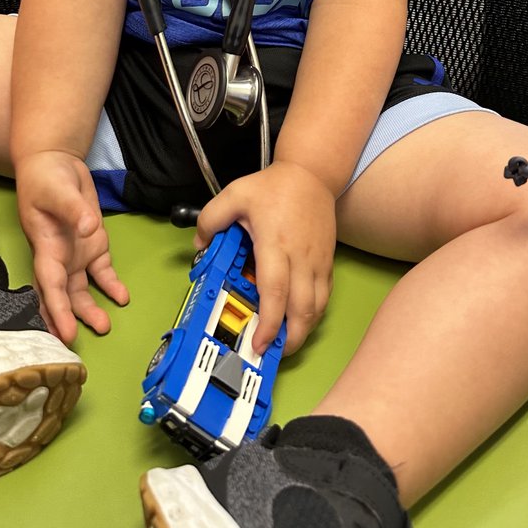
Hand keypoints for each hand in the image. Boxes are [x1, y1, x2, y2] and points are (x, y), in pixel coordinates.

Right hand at [15, 150, 128, 343]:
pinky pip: (101, 272)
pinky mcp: (92, 245)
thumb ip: (75, 210)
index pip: (50, 285)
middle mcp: (59, 257)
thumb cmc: (47, 177)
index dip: (56, 310)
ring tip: (104, 327)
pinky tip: (121, 298)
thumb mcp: (58, 189)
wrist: (55, 163)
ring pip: (81, 290)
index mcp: (46, 247)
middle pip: (62, 295)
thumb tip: (89, 229)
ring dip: (90, 309)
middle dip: (67, 319)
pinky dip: (111, 286)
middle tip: (76, 344)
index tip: (64, 333)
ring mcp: (76, 253)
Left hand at [195, 161, 336, 355]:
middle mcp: (300, 258)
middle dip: (290, 339)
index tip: (259, 344)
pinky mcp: (328, 261)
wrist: (311, 174)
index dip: (269, 322)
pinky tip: (299, 320)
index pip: (275, 291)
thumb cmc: (272, 187)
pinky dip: (314, 314)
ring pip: (317, 307)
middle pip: (302, 309)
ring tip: (284, 342)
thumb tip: (200, 246)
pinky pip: (324, 296)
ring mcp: (318, 261)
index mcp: (275, 243)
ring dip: (303, 330)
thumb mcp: (234, 194)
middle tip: (271, 353)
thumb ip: (210, 219)